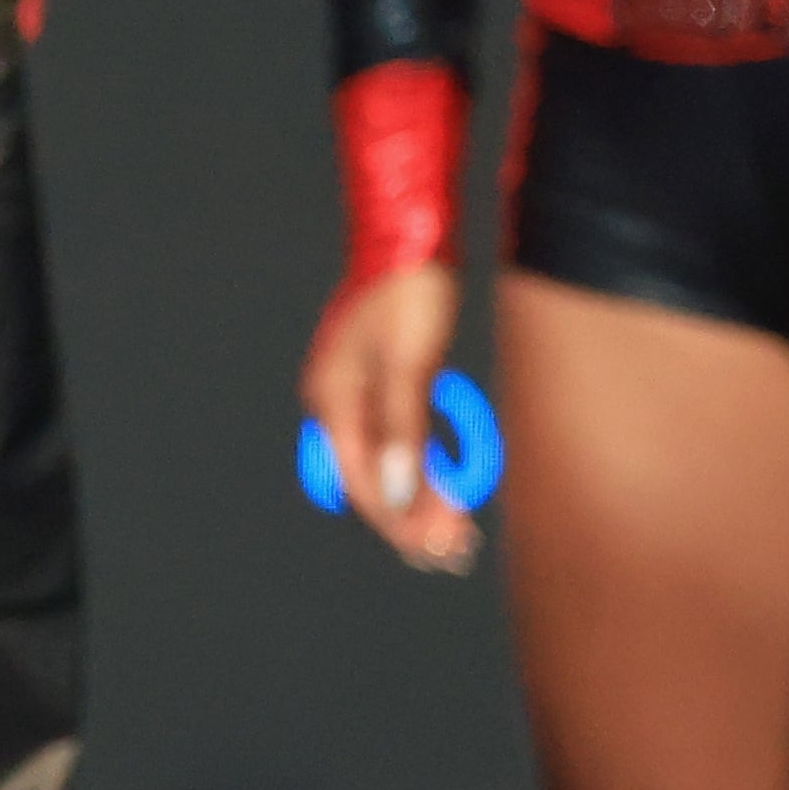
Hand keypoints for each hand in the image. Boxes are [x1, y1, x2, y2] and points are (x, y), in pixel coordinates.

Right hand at [301, 261, 474, 576]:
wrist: (413, 238)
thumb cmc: (407, 293)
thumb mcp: (408, 364)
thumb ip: (401, 433)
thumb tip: (399, 496)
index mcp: (332, 400)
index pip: (360, 481)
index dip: (398, 520)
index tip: (435, 548)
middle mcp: (338, 404)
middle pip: (373, 479)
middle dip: (413, 519)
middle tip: (454, 551)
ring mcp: (358, 395)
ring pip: (388, 465)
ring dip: (422, 499)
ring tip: (456, 530)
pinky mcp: (382, 385)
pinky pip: (398, 442)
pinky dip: (424, 467)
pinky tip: (448, 484)